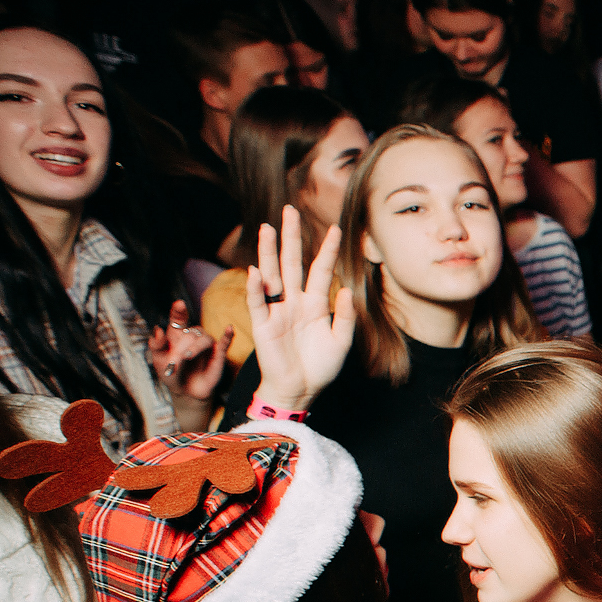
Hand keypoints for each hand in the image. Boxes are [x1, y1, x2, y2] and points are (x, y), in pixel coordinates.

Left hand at [147, 300, 230, 402]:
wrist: (187, 393)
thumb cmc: (172, 375)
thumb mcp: (159, 361)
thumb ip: (156, 345)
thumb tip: (157, 329)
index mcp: (177, 335)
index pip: (178, 319)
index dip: (179, 311)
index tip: (179, 304)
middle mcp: (193, 336)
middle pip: (191, 331)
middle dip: (183, 345)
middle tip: (177, 359)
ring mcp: (206, 345)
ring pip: (204, 337)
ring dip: (196, 346)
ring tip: (187, 357)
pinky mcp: (218, 354)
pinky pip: (224, 342)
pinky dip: (227, 335)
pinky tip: (229, 328)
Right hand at [246, 207, 354, 412]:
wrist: (301, 391)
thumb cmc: (320, 367)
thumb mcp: (340, 341)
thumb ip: (344, 316)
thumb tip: (345, 288)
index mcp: (315, 304)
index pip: (321, 270)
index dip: (328, 250)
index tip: (336, 228)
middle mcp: (295, 301)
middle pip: (292, 262)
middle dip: (291, 237)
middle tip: (289, 210)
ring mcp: (277, 310)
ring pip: (272, 275)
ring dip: (269, 252)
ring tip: (267, 228)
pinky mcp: (263, 325)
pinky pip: (258, 303)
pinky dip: (256, 288)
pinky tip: (256, 270)